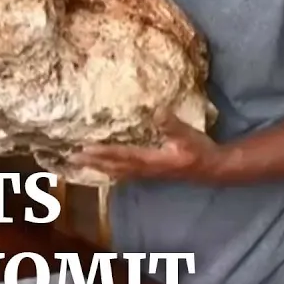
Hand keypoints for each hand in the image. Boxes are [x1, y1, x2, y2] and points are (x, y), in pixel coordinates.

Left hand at [69, 114, 218, 182]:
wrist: (212, 169)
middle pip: (114, 166)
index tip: (84, 149)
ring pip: (118, 171)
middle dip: (93, 162)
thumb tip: (157, 110)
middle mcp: (146, 169)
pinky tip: (105, 167)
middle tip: (71, 157)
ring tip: (82, 163)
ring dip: (99, 167)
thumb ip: (171, 125)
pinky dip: (111, 169)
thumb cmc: (200, 151)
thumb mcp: (188, 135)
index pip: (122, 156)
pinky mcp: (150, 172)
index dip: (103, 152)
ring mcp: (147, 173)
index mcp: (152, 160)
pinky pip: (125, 172)